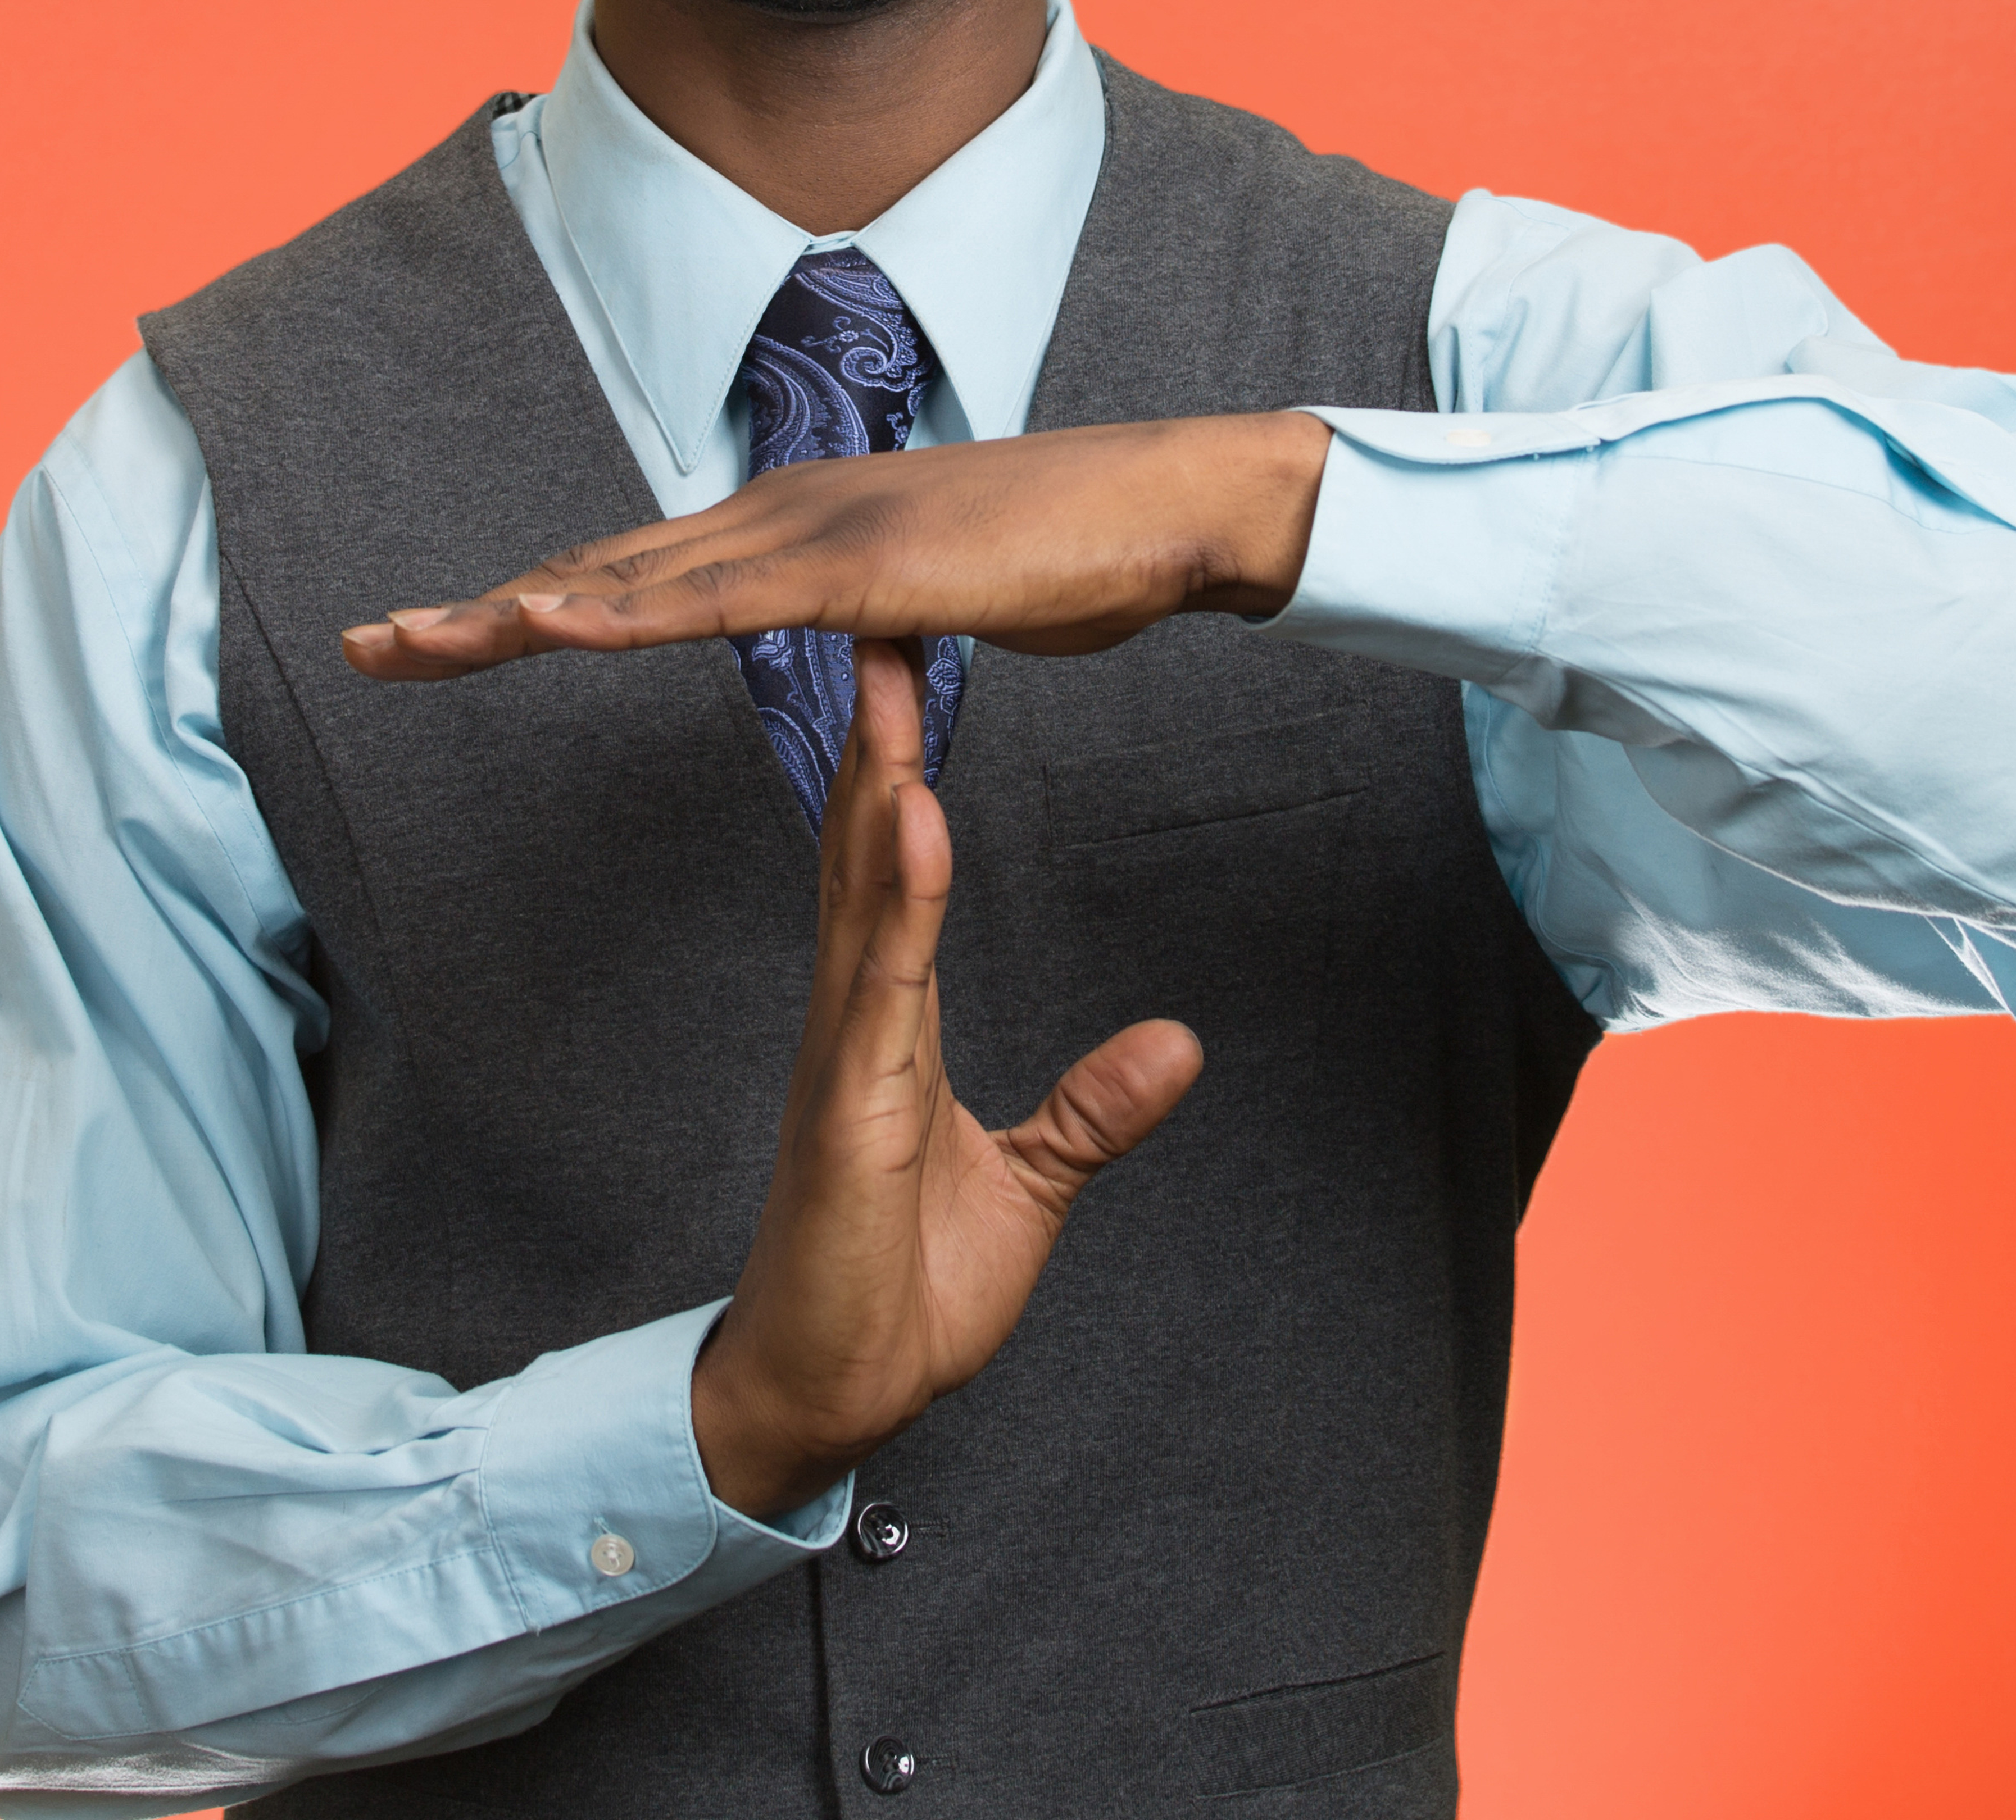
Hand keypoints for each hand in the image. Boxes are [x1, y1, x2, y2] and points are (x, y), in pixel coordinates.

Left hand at [331, 411, 1335, 680]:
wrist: (1167, 507)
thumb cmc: (1071, 554)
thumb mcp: (940, 602)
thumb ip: (876, 618)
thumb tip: (855, 638)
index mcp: (794, 529)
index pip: (634, 575)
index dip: (530, 604)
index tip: (437, 638)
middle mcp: (782, 514)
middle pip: (600, 569)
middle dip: (477, 611)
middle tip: (366, 646)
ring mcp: (816, 532)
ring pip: (634, 580)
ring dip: (514, 610)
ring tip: (412, 640)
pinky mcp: (861, 568)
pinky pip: (720, 601)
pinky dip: (623, 611)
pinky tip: (547, 625)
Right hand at [683, 638, 1201, 1519]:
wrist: (837, 1395)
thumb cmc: (902, 1291)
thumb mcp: (1031, 1185)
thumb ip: (1092, 1111)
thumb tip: (1178, 1045)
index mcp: (889, 1026)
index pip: (895, 874)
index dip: (901, 773)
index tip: (911, 676)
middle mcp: (856, 1020)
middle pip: (868, 853)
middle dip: (877, 736)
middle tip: (884, 619)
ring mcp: (844, 1057)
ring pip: (864, 893)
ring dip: (880, 782)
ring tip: (893, 679)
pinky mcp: (848, 1107)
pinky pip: (879, 981)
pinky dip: (899, 896)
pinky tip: (914, 822)